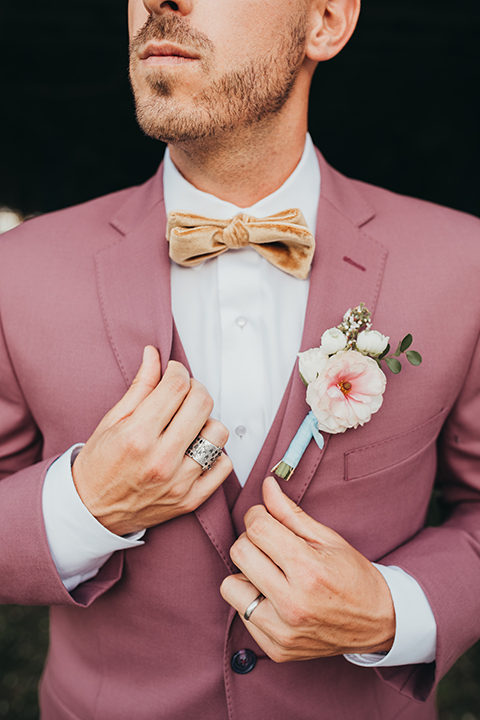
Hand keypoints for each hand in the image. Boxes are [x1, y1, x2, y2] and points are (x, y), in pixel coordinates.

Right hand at [72, 346, 231, 535]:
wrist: (91, 512)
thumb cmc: (99, 465)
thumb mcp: (112, 420)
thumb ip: (140, 387)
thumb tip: (154, 355)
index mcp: (137, 435)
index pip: (177, 386)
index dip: (178, 371)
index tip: (174, 371)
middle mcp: (161, 459)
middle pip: (202, 404)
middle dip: (195, 389)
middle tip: (183, 393)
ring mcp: (178, 482)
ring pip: (217, 433)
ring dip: (206, 422)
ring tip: (188, 426)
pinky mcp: (190, 500)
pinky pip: (223, 466)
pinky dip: (215, 454)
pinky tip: (196, 450)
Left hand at [220, 477, 394, 661]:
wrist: (378, 623)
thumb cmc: (353, 576)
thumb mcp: (326, 538)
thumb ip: (289, 512)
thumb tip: (265, 485)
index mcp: (308, 570)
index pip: (257, 528)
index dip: (257, 515)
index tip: (266, 518)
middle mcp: (293, 604)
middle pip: (240, 553)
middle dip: (252, 541)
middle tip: (271, 546)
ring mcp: (283, 630)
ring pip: (230, 586)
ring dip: (246, 574)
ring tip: (271, 574)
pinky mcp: (276, 649)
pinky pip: (241, 614)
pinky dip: (253, 601)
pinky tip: (276, 598)